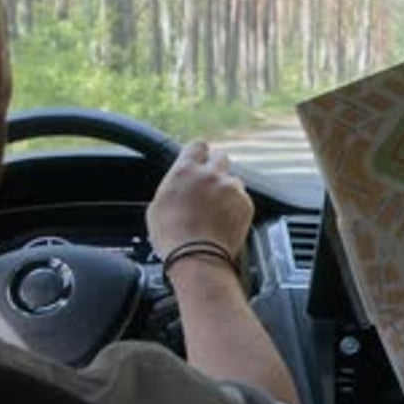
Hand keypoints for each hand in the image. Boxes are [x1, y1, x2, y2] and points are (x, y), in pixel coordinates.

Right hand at [146, 140, 253, 259]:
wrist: (197, 258)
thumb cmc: (173, 238)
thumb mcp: (157, 206)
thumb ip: (173, 187)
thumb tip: (177, 186)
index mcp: (185, 170)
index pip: (197, 145)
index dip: (198, 153)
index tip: (198, 160)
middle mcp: (210, 174)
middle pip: (220, 157)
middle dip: (216, 168)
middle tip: (209, 185)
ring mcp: (230, 188)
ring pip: (233, 180)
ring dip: (227, 190)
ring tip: (216, 211)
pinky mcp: (245, 204)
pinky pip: (242, 199)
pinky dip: (236, 207)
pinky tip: (224, 221)